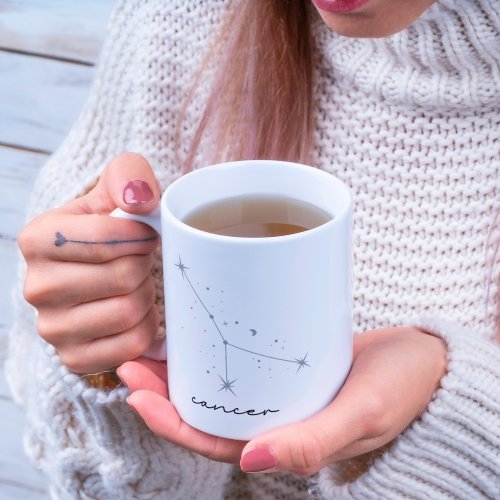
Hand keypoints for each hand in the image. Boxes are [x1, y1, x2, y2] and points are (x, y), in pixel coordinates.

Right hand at [19, 153, 160, 372]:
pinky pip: (132, 343)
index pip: (107, 238)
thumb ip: (128, 176)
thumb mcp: (115, 189)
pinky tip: (136, 310)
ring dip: (146, 294)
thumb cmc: (110, 228)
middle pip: (123, 276)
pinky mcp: (74, 357)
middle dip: (144, 265)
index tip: (146, 233)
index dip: (141, 234)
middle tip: (141, 260)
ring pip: (129, 311)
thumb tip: (139, 199)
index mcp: (38, 239)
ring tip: (137, 283)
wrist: (97, 271)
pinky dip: (146, 325)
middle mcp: (37, 286)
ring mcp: (52, 328)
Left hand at [117, 327, 446, 474]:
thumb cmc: (403, 391)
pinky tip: (202, 331)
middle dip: (164, 390)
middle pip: (206, 411)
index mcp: (285, 440)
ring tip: (153, 342)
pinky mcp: (289, 364)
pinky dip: (217, 350)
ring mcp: (280, 391)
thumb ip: (312, 442)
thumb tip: (250, 461)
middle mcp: (276, 417)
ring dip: (184, 369)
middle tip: (133, 357)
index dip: (169, 421)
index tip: (137, 388)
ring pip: (220, 386)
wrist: (428, 361)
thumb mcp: (362, 416)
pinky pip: (244, 363)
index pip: (213, 439)